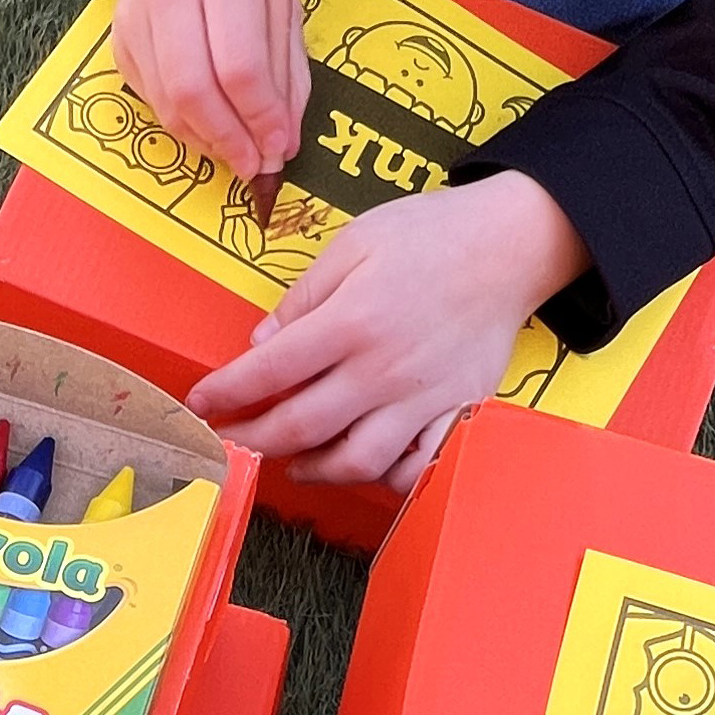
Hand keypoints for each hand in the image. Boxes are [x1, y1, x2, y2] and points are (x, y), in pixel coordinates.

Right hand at [114, 0, 309, 181]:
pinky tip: (210, 127)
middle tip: (253, 164)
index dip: (261, 118)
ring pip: (167, 103)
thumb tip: (280, 142)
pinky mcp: (119, 38)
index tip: (279, 147)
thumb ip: (285, 68)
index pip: (240, 66)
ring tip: (236, 151)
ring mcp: (134, 15)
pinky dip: (185, 125)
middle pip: (194, 91)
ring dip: (207, 140)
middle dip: (229, 139)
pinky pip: (151, 99)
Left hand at [187, 172, 587, 490]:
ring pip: (356, 461)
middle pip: (301, 426)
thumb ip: (303, 298)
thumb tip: (261, 346)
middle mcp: (383, 369)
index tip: (200, 405)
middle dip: (253, 440)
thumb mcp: (354, 243)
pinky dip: (385, 479)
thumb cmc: (432, 234)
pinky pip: (416, 466)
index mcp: (351, 321)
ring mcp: (422, 397)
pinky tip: (361, 466)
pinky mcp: (455, 411)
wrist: (513, 243)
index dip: (225, 394)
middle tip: (230, 440)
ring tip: (290, 462)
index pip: (268, 372)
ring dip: (311, 470)